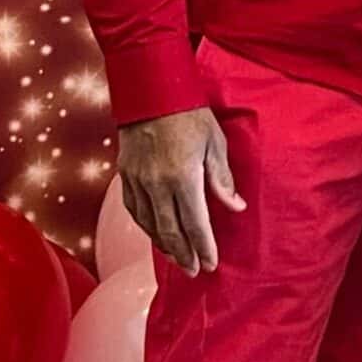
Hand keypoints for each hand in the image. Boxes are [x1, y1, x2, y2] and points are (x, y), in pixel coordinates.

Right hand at [116, 107, 245, 275]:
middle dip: (184, 255)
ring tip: (177, 259)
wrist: (150, 91)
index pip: (195, 224)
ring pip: (149, 225)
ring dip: (164, 245)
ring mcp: (138, 181)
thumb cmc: (189, 114)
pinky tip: (155, 234)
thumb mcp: (214, 143)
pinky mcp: (125, 175)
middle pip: (170, 232)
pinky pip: (134, 210)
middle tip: (194, 271)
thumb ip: (222, 179)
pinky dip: (146, 227)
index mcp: (183, 177)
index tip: (211, 264)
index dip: (203, 247)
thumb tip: (235, 206)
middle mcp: (157, 184)